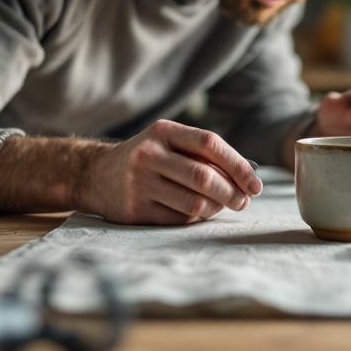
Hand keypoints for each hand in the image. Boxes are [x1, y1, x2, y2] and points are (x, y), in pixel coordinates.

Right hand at [79, 119, 261, 224]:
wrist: (95, 175)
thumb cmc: (148, 159)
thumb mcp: (169, 143)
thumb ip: (203, 154)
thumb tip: (248, 177)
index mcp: (164, 131)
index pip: (210, 143)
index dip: (238, 165)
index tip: (255, 184)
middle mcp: (149, 154)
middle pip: (204, 176)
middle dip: (232, 193)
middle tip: (243, 201)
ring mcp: (139, 183)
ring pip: (194, 202)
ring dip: (216, 208)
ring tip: (221, 207)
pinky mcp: (135, 209)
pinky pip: (178, 218)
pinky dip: (195, 218)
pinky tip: (196, 213)